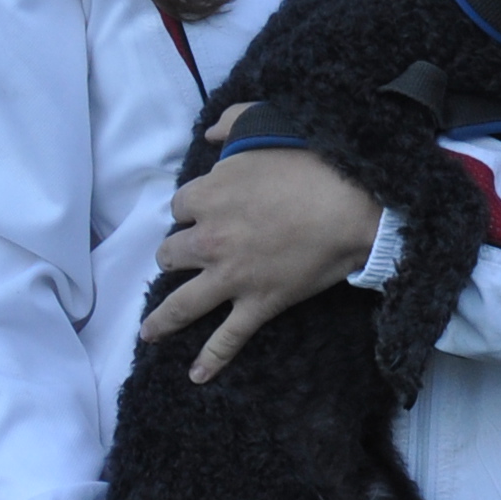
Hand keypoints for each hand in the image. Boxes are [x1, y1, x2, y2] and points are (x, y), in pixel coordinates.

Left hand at [144, 107, 383, 380]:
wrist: (351, 205)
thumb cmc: (311, 162)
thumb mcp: (265, 123)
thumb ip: (230, 123)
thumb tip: (209, 133)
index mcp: (207, 196)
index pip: (179, 207)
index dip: (190, 209)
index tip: (200, 212)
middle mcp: (208, 240)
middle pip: (170, 254)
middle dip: (175, 256)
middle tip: (184, 259)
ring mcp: (230, 277)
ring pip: (182, 302)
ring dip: (163, 319)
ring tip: (149, 331)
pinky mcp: (257, 304)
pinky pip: (227, 338)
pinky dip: (211, 360)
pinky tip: (196, 375)